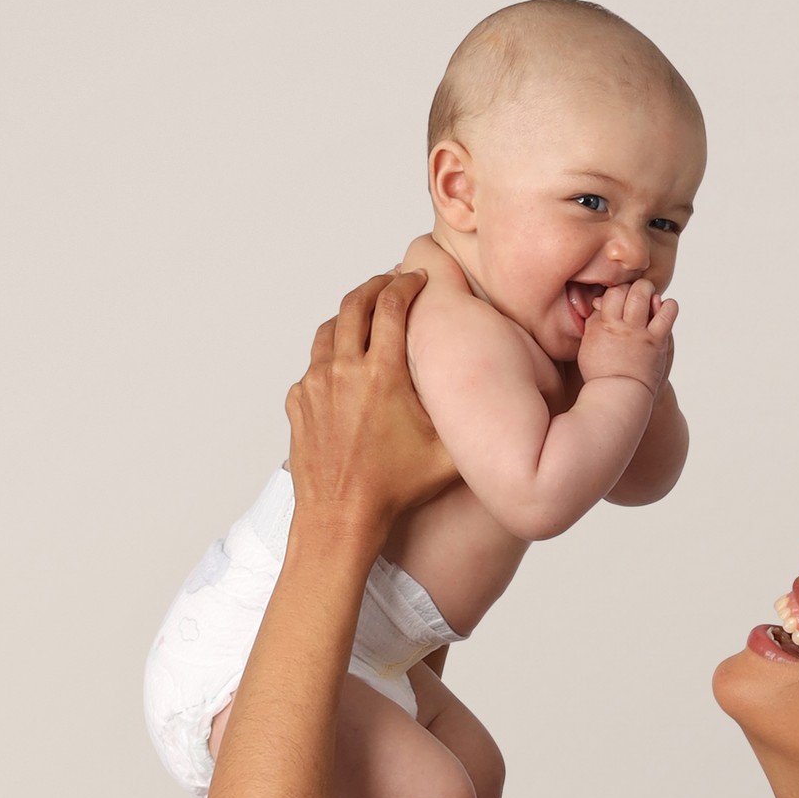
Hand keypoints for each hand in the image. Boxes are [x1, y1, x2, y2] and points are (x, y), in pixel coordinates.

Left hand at [285, 271, 457, 546]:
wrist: (341, 518)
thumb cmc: (394, 490)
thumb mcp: (448, 456)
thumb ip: (470, 422)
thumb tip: (499, 403)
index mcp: (382, 374)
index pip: (392, 306)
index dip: (407, 285)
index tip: (417, 279)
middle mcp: (343, 370)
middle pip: (355, 304)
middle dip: (376, 286)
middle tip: (391, 282)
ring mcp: (315, 385)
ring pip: (328, 330)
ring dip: (349, 316)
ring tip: (365, 317)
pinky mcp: (299, 403)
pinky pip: (313, 367)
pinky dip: (330, 357)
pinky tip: (345, 368)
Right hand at [577, 278, 677, 397]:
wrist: (619, 397)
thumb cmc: (601, 373)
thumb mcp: (588, 346)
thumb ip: (593, 323)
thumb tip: (598, 302)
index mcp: (603, 326)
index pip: (611, 293)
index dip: (616, 290)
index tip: (619, 295)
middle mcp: (621, 326)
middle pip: (627, 290)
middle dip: (632, 286)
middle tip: (635, 291)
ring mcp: (640, 333)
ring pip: (645, 295)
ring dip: (648, 290)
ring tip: (648, 295)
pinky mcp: (657, 342)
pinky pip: (666, 314)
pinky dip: (668, 306)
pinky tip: (664, 308)